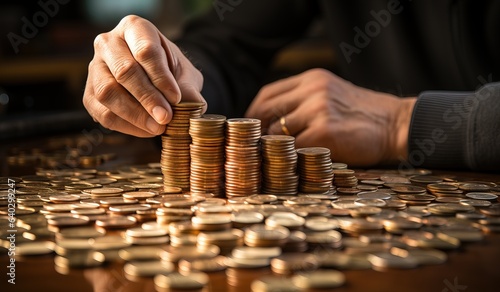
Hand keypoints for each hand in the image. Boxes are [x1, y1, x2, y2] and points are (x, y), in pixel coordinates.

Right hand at [83, 15, 205, 136]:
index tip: (176, 98)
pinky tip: (147, 130)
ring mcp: (95, 68)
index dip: (161, 77)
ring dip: (135, 114)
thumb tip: (193, 105)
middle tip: (166, 117)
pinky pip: (103, 113)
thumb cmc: (170, 71)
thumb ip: (188, 88)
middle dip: (148, 98)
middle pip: (124, 71)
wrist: (155, 78)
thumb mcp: (185, 74)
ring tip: (158, 127)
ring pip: (108, 92)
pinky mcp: (89, 93)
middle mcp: (108, 43)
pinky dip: (126, 126)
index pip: (145, 51)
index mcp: (134, 28)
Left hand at [245, 68, 415, 166]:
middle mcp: (312, 90)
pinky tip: (294, 164)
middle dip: (256, 133)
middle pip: (266, 111)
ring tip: (277, 159)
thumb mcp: (332, 95)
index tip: (249, 130)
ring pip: (277, 132)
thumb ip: (304, 102)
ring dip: (275, 148)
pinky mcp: (324, 132)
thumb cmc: (363, 116)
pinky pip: (293, 149)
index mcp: (312, 79)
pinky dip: (290, 159)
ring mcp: (318, 110)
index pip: (267, 94)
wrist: (396, 125)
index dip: (253, 114)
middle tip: (255, 149)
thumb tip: (270, 124)